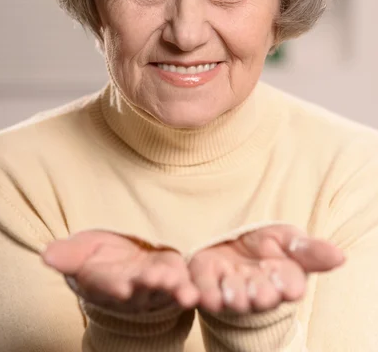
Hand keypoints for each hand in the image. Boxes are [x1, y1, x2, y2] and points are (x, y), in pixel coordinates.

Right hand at [41, 230, 198, 312]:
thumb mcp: (80, 250)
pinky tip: (201, 290)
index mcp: (105, 282)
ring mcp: (155, 286)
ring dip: (177, 291)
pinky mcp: (176, 277)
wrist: (122, 259)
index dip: (114, 287)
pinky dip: (194, 286)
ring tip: (186, 292)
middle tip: (160, 280)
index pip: (108, 286)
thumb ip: (67, 255)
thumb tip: (45, 255)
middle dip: (151, 286)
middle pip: (142, 290)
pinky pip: (186, 283)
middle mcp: (131, 290)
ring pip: (167, 291)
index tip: (121, 286)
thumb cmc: (97, 256)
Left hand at [188, 224, 344, 313]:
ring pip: (229, 295)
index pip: (288, 284)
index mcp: (281, 279)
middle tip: (257, 292)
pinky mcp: (201, 280)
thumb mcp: (288, 238)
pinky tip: (190, 295)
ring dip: (228, 295)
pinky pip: (198, 290)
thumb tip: (341, 256)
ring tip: (226, 294)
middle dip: (258, 293)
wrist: (230, 236)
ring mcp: (227, 287)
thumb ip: (309, 250)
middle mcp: (255, 289)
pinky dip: (195, 293)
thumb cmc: (265, 241)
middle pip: (259, 295)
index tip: (288, 282)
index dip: (287, 284)